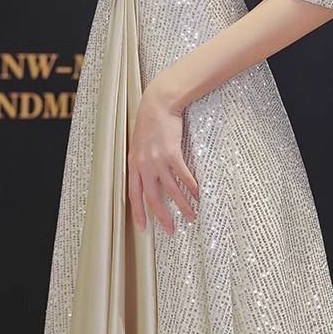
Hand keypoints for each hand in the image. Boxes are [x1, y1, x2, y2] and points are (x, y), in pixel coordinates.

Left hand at [128, 78, 199, 235]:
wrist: (158, 103)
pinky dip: (192, 187)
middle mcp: (144, 165)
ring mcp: (157, 160)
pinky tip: (198, 195)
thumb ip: (143, 160)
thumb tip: (150, 174)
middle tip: (171, 230)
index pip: (133, 194)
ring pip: (170, 190)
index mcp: (134, 164)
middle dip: (161, 216)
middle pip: (152, 198)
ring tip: (191, 216)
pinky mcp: (171, 153)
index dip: (138, 212)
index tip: (144, 227)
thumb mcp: (140, 143)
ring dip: (182, 205)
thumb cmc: (151, 121)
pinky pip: (183, 176)